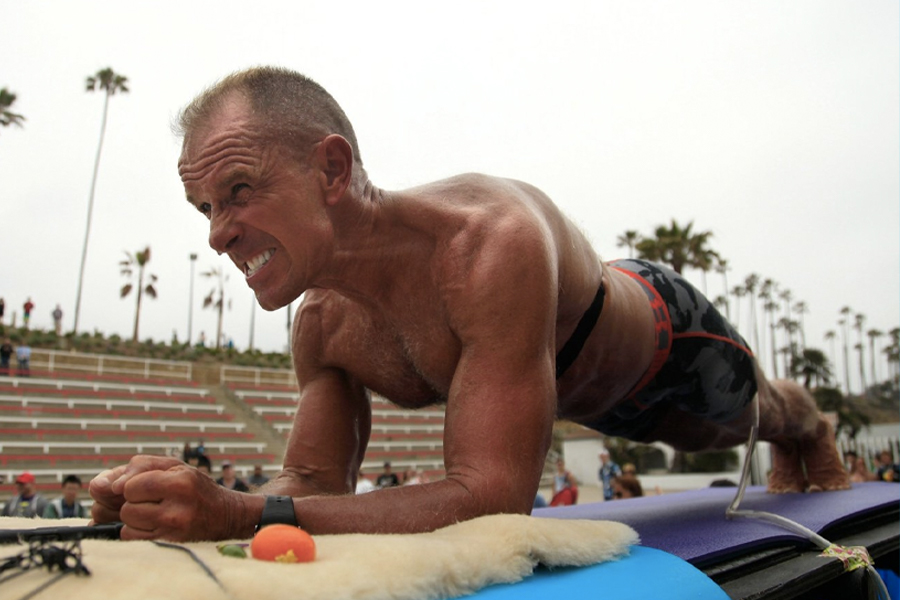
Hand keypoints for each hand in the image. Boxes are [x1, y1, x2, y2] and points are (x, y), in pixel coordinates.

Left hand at [91, 455, 256, 540]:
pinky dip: (136, 532)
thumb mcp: (172, 466)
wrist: (224, 514)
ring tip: (154, 512)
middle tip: (150, 500)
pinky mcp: (169, 544)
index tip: (142, 488)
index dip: (129, 486)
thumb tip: (97, 486)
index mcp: (180, 481)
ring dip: (133, 519)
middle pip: (125, 509)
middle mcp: (179, 507)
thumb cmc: (193, 486)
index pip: (129, 487)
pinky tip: (154, 525)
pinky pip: (131, 538)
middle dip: (131, 504)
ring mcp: (174, 529)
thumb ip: (135, 467)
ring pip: (126, 525)